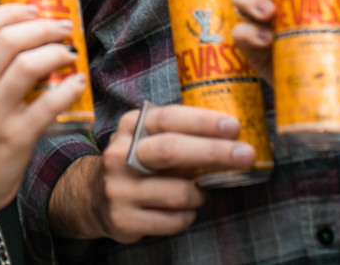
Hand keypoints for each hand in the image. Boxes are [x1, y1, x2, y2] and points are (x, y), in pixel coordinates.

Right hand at [0, 4, 84, 217]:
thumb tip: (24, 38)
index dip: (11, 11)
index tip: (34, 9)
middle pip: (9, 40)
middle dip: (43, 27)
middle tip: (63, 27)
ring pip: (29, 65)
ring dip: (57, 52)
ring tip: (70, 52)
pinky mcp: (16, 137)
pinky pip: (48, 104)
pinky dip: (68, 87)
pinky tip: (78, 82)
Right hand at [57, 105, 254, 242]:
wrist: (92, 196)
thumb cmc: (137, 162)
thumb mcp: (148, 137)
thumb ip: (178, 132)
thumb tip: (231, 135)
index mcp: (130, 127)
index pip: (169, 118)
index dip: (203, 121)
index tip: (234, 126)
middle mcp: (120, 155)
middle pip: (171, 150)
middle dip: (214, 152)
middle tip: (246, 155)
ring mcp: (119, 188)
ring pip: (178, 193)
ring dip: (199, 194)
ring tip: (200, 192)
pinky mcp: (123, 219)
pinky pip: (173, 221)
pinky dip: (188, 216)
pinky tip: (185, 210)